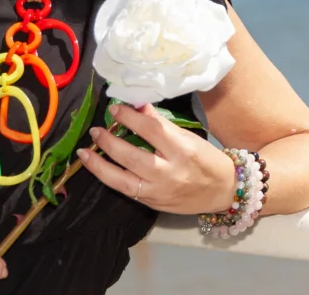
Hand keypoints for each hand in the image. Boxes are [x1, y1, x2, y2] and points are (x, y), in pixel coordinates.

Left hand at [78, 103, 235, 214]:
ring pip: (122, 179)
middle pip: (132, 156)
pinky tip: (98, 168)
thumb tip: (138, 106)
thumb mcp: (188, 137)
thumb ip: (162, 125)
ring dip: (99, 165)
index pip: (151, 130)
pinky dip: (109, 178)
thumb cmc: (207, 160)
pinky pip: (125, 190)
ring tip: (85, 152)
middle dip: (110, 142)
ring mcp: (159, 191)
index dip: (130, 118)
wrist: (223, 192)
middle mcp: (170, 172)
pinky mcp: (152, 203)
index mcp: (183, 150)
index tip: (114, 109)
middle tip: (96, 130)